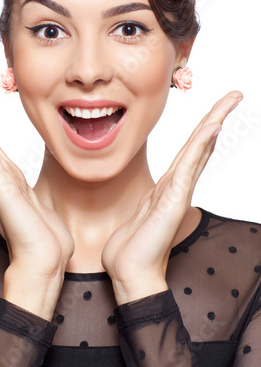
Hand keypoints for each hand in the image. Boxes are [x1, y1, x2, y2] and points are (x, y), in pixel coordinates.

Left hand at [102, 91, 242, 304]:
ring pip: (200, 147)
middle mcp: (178, 184)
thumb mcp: (140, 211)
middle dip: (218, 115)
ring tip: (232, 100)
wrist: (130, 271)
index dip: (205, 127)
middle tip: (235, 95)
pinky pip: (189, 165)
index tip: (217, 109)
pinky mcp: (174, 199)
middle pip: (202, 143)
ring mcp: (179, 190)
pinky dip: (202, 144)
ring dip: (215, 120)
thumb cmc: (133, 245)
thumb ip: (151, 199)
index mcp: (170, 184)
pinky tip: (212, 126)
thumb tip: (156, 194)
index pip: (192, 149)